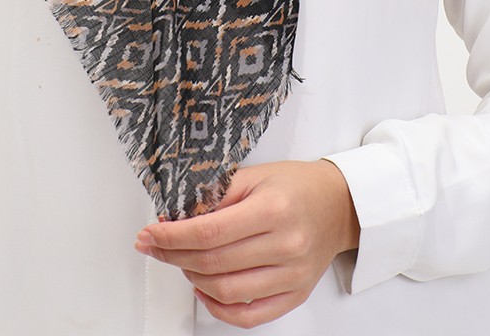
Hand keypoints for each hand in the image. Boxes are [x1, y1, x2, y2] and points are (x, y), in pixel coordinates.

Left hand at [135, 159, 358, 328]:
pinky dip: (219, 309)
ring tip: (180, 262)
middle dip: (174, 256)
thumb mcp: (255, 175)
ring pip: (226, 291)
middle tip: (155, 245)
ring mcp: (292, 274)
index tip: (150, 234)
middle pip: (213, 263)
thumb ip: (217, 193)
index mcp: (272, 209)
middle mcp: (285, 244)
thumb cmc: (296, 185)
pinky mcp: (296, 294)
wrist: (340, 204)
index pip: (208, 233)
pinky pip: (250, 315)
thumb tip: (176, 215)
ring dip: (192, 279)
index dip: (171, 237)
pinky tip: (204, 291)